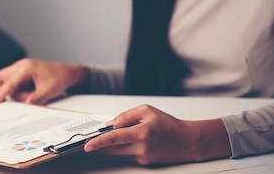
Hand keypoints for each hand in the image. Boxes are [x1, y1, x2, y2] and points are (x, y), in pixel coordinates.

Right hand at [0, 58, 89, 104]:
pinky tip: (29, 92)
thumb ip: (35, 98)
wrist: (65, 73)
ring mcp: (19, 68)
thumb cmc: (58, 78)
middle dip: (0, 90)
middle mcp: (20, 65)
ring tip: (29, 95)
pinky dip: (16, 90)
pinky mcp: (20, 73)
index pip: (9, 82)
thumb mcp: (48, 91)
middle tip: (3, 101)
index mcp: (26, 67)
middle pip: (0, 78)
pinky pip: (12, 83)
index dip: (1, 94)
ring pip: (5, 81)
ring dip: (12, 91)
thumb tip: (24, 104)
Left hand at [84, 105, 230, 165]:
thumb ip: (126, 116)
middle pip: (112, 148)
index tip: (87, 145)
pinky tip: (132, 140)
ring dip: (112, 144)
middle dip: (100, 144)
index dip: (98, 142)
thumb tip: (110, 124)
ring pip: (118, 152)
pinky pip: (127, 154)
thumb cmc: (168, 124)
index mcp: (141, 133)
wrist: (186, 141)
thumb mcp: (146, 111)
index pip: (115, 138)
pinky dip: (123, 147)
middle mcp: (141, 148)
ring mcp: (142, 158)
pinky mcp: (144, 163)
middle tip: (90, 139)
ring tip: (118, 134)